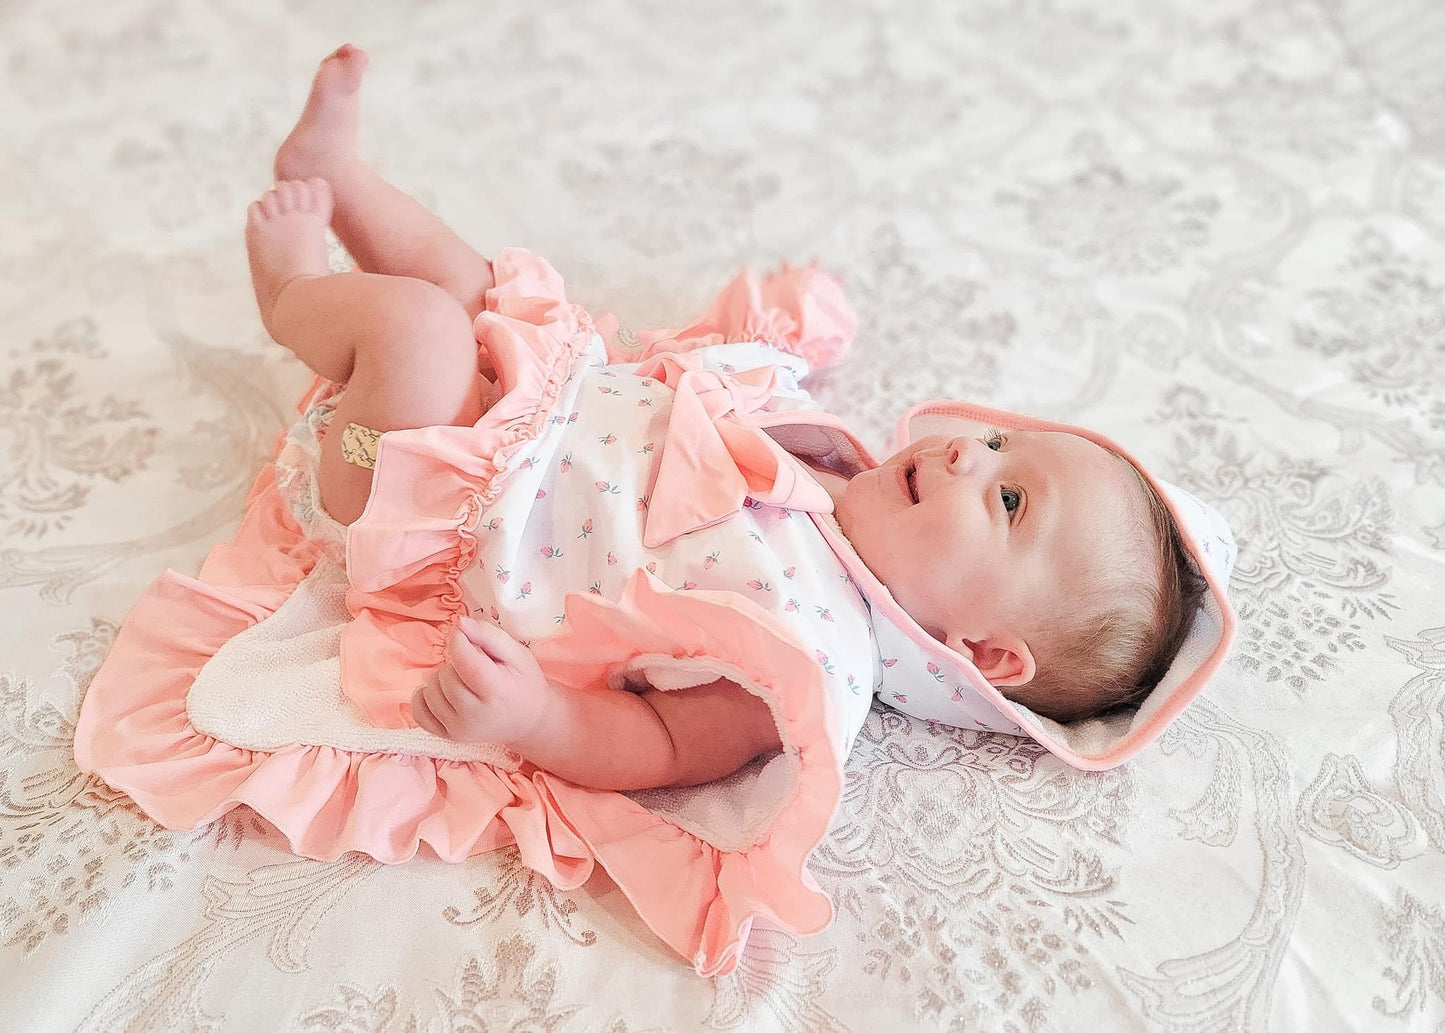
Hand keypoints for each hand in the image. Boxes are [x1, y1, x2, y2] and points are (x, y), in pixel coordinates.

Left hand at [410, 617, 551, 744]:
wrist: (528, 721)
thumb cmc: (523, 683)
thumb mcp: (517, 653)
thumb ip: (489, 635)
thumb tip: (460, 624)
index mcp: (496, 692)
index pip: (464, 660)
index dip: (459, 642)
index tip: (468, 639)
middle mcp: (475, 715)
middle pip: (445, 676)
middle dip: (455, 663)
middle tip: (475, 667)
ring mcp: (459, 729)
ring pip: (430, 691)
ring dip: (442, 679)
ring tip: (463, 681)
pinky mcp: (449, 736)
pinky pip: (419, 712)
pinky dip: (425, 698)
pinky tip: (442, 692)